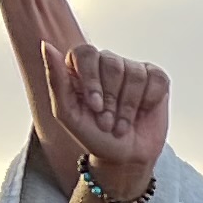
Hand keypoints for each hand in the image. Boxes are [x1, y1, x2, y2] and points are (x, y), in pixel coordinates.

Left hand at [50, 42, 166, 193]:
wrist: (124, 157)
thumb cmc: (93, 135)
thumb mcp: (68, 114)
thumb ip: (56, 80)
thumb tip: (47, 45)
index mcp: (82, 67)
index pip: (85, 53)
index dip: (92, 79)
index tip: (95, 106)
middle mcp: (106, 62)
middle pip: (111, 63)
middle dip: (111, 99)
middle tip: (107, 121)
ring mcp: (132, 69)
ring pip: (134, 74)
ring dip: (128, 106)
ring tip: (122, 123)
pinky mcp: (155, 78)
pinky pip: (155, 79)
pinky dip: (148, 101)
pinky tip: (141, 112)